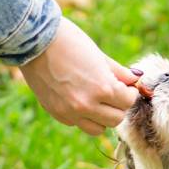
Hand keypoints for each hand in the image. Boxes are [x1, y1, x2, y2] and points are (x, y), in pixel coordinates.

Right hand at [20, 17, 139, 135]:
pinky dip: (82, 116)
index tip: (125, 86)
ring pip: (98, 129)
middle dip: (118, 106)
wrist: (32, 39)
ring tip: (97, 101)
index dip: (129, 93)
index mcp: (102, 88)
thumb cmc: (69, 41)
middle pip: (116, 119)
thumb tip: (135, 80)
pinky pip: (77, 124)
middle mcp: (87, 105)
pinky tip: (78, 99)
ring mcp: (70, 112)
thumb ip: (118, 72)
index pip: (128, 102)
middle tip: (113, 93)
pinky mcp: (56, 113)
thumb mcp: (98, 55)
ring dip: (102, 117)